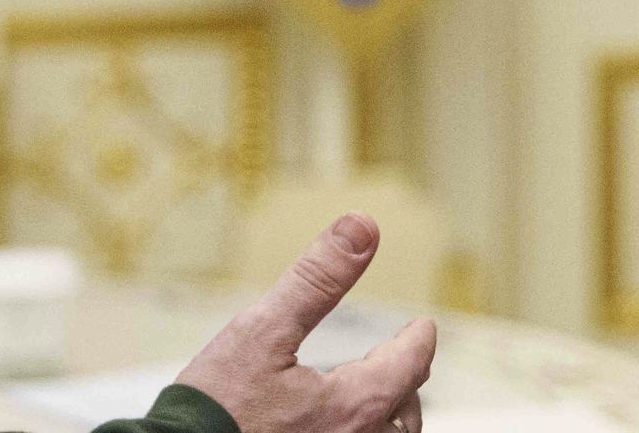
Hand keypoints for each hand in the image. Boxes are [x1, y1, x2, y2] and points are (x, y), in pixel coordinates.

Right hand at [172, 213, 436, 432]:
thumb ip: (317, 279)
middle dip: (407, 379)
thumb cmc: (215, 408)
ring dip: (390, 414)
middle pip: (406, 410)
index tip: (423, 327)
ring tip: (380, 395)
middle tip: (402, 357)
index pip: (411, 365)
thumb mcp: (261, 330)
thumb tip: (363, 226)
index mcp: (355, 406)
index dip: (419, 340)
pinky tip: (338, 424)